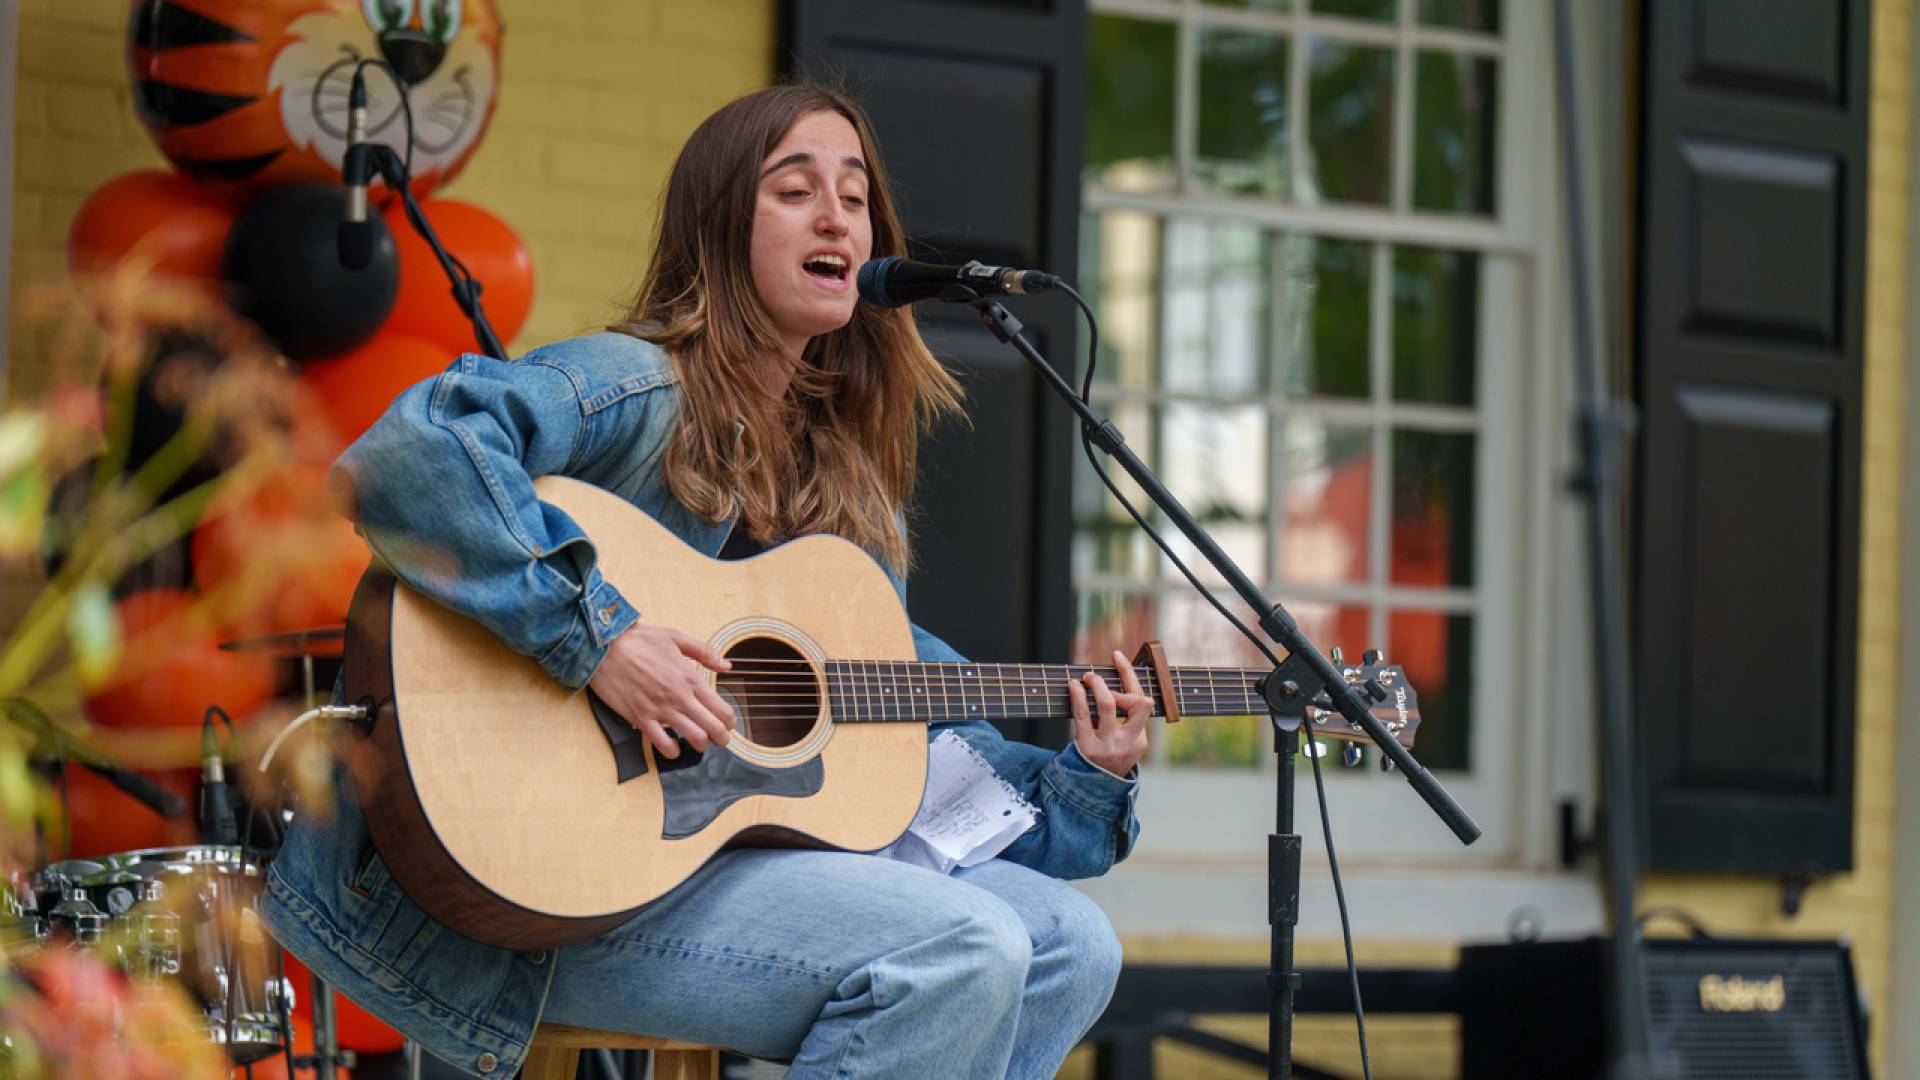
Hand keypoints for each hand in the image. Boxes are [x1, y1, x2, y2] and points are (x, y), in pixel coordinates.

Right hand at [587, 623, 734, 758]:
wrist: (603, 646)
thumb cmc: (638, 639)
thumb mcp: (675, 637)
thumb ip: (704, 652)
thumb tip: (726, 666)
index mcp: (690, 678)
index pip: (722, 709)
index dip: (730, 721)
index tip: (728, 724)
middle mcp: (679, 696)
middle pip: (713, 728)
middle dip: (722, 738)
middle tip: (720, 740)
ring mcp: (660, 709)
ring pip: (693, 738)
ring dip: (700, 745)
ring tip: (699, 743)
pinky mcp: (640, 718)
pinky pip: (662, 744)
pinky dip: (672, 750)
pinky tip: (673, 747)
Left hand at [1068, 650, 1152, 776]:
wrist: (1092, 791)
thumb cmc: (1106, 759)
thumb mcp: (1123, 745)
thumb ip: (1125, 720)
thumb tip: (1111, 682)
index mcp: (1140, 740)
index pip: (1143, 702)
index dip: (1130, 675)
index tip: (1117, 656)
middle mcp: (1128, 742)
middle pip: (1136, 702)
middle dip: (1119, 682)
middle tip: (1097, 675)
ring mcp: (1109, 745)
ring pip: (1109, 705)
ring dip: (1097, 685)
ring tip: (1087, 678)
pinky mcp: (1088, 748)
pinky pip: (1083, 715)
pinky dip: (1078, 696)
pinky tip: (1074, 687)